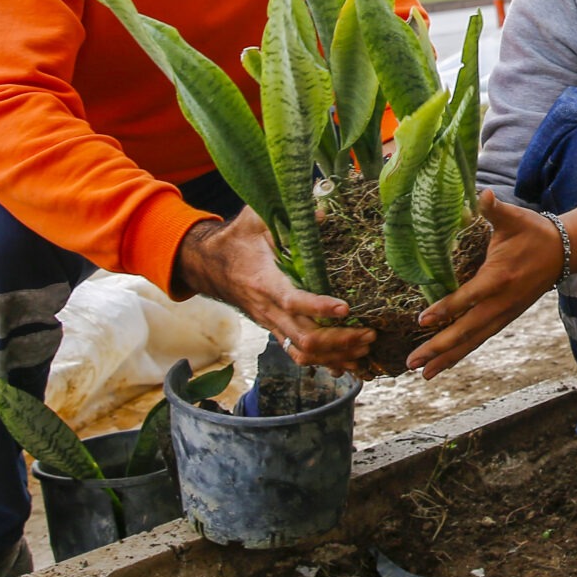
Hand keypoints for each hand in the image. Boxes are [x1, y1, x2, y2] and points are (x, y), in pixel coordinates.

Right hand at [171, 212, 370, 371]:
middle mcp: (267, 309)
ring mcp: (270, 323)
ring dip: (335, 355)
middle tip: (370, 333)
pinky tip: (347, 364)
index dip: (319, 308)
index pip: (292, 301)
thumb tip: (323, 212)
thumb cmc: (237, 240)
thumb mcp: (256, 220)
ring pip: (303, 353)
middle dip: (339, 340)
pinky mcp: (274, 329)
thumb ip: (286, 216)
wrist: (207, 264)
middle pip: (304, 338)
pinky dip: (324, 362)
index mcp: (264, 282)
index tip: (346, 308)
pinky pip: (298, 355)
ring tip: (365, 348)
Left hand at [407, 192, 565, 379]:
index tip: (422, 319)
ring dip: (447, 358)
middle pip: (467, 330)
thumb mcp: (514, 218)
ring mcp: (504, 314)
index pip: (469, 297)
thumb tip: (483, 193)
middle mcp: (501, 302)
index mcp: (499, 278)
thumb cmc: (534, 232)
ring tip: (423, 374)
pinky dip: (462, 353)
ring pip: (473, 341)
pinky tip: (444, 364)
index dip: (446, 308)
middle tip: (412, 363)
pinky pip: (480, 339)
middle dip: (438, 347)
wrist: (565, 252)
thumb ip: (494, 209)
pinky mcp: (505, 318)